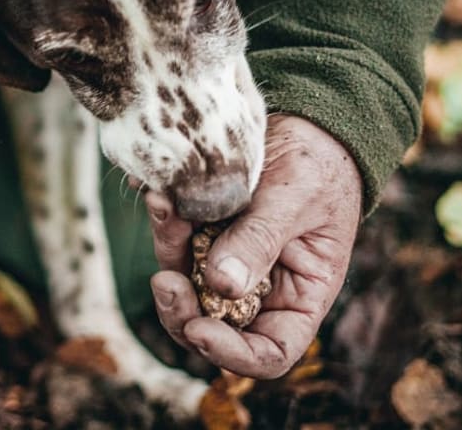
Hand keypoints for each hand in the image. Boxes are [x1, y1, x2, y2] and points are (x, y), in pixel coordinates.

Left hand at [147, 114, 361, 377]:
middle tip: (163, 280)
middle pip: (211, 325)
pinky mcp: (201, 233)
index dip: (233, 354)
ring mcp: (225, 261)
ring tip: (162, 206)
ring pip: (183, 280)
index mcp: (299, 297)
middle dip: (180, 310)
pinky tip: (157, 192)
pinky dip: (164, 219)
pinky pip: (175, 238)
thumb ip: (260, 241)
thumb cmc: (319, 165)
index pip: (268, 352)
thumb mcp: (296, 200)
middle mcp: (258, 288)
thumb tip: (221, 286)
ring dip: (167, 250)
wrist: (304, 122)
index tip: (199, 330)